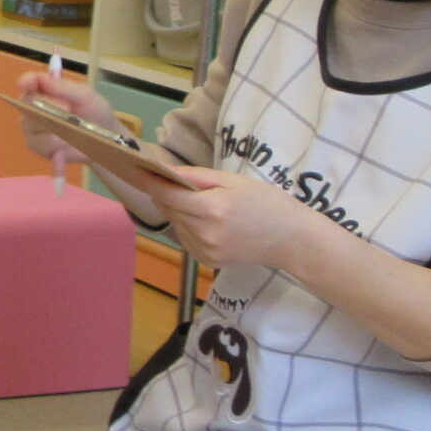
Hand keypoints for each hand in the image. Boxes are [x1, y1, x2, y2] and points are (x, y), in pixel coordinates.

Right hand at [13, 68, 121, 167]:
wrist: (105, 138)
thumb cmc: (93, 111)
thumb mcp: (85, 95)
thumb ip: (64, 87)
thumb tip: (43, 77)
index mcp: (42, 92)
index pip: (29, 83)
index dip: (26, 81)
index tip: (25, 83)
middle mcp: (33, 111)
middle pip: (28, 109)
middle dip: (48, 108)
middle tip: (67, 108)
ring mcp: (34, 132)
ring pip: (35, 133)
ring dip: (56, 133)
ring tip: (74, 133)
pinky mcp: (42, 151)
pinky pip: (45, 150)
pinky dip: (61, 152)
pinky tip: (70, 151)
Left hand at [141, 166, 324, 270]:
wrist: (291, 240)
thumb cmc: (267, 203)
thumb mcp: (234, 181)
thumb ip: (197, 177)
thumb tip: (165, 170)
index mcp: (211, 209)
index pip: (167, 194)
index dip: (151, 181)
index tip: (138, 169)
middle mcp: (204, 233)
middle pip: (169, 209)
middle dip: (165, 194)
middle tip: (168, 180)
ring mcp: (205, 250)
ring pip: (175, 224)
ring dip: (177, 211)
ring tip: (196, 202)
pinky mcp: (207, 261)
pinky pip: (186, 239)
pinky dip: (187, 227)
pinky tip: (205, 220)